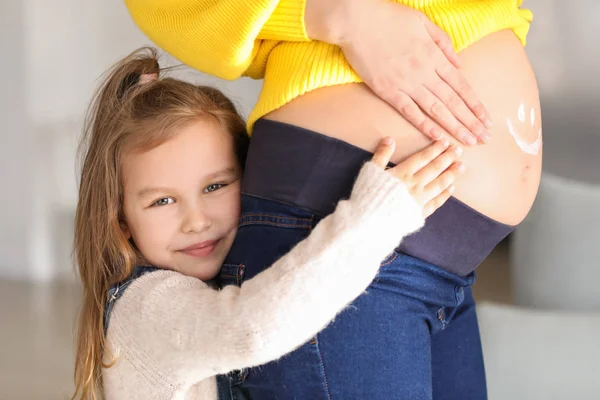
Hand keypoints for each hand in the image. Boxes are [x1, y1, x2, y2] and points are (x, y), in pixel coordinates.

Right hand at [307, 0, 491, 145]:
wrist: (356, 20)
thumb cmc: (388, 17)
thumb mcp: (423, 22)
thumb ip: (443, 42)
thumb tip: (459, 63)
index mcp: (434, 55)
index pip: (461, 85)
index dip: (475, 105)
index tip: (487, 119)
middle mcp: (424, 72)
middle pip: (453, 102)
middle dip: (471, 122)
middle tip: (484, 138)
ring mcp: (406, 83)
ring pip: (436, 110)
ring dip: (454, 128)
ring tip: (469, 142)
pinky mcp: (387, 91)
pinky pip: (409, 112)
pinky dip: (425, 125)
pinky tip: (438, 137)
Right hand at [371, 137, 464, 216]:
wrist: (369, 222)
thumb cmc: (368, 196)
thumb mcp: (370, 171)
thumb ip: (381, 155)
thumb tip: (389, 139)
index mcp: (402, 173)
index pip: (422, 158)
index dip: (434, 149)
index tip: (445, 141)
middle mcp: (414, 185)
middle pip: (434, 169)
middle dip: (447, 158)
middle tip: (458, 150)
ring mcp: (419, 200)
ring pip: (439, 184)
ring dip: (451, 174)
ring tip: (461, 166)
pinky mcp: (419, 213)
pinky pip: (436, 202)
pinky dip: (444, 195)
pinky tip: (451, 188)